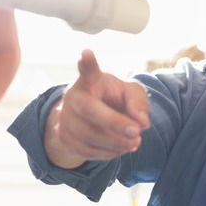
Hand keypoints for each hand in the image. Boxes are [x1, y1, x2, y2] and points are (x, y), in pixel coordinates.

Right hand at [45, 49, 149, 167]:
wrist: (88, 119)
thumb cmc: (112, 100)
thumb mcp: (130, 93)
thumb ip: (138, 103)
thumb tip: (142, 123)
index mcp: (91, 81)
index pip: (88, 70)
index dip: (87, 63)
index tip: (86, 53)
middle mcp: (74, 97)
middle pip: (90, 110)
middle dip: (115, 123)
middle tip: (137, 132)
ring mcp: (65, 118)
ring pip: (89, 135)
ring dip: (116, 143)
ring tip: (134, 142)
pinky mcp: (64, 138)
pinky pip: (87, 151)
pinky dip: (109, 153)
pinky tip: (122, 148)